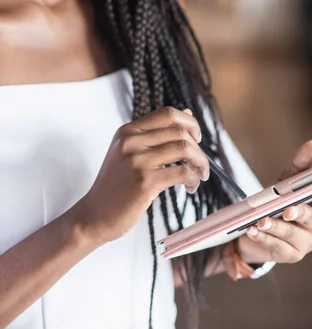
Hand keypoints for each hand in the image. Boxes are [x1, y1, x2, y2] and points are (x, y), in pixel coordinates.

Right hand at [75, 107, 208, 246]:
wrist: (94, 216)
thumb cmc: (115, 186)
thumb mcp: (129, 153)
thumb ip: (155, 134)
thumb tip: (187, 112)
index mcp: (128, 131)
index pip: (168, 113)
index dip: (190, 123)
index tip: (196, 139)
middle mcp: (131, 141)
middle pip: (180, 131)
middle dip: (198, 148)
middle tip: (200, 165)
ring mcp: (137, 161)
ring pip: (185, 149)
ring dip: (200, 163)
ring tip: (199, 176)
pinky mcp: (145, 182)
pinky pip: (182, 172)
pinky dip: (193, 179)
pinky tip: (190, 187)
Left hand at [238, 140, 311, 264]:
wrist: (256, 227)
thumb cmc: (279, 201)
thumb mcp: (287, 182)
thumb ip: (300, 165)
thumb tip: (311, 144)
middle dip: (300, 212)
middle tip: (288, 210)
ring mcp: (306, 243)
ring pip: (292, 234)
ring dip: (275, 226)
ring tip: (260, 221)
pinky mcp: (290, 255)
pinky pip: (278, 246)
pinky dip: (264, 237)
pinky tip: (252, 230)